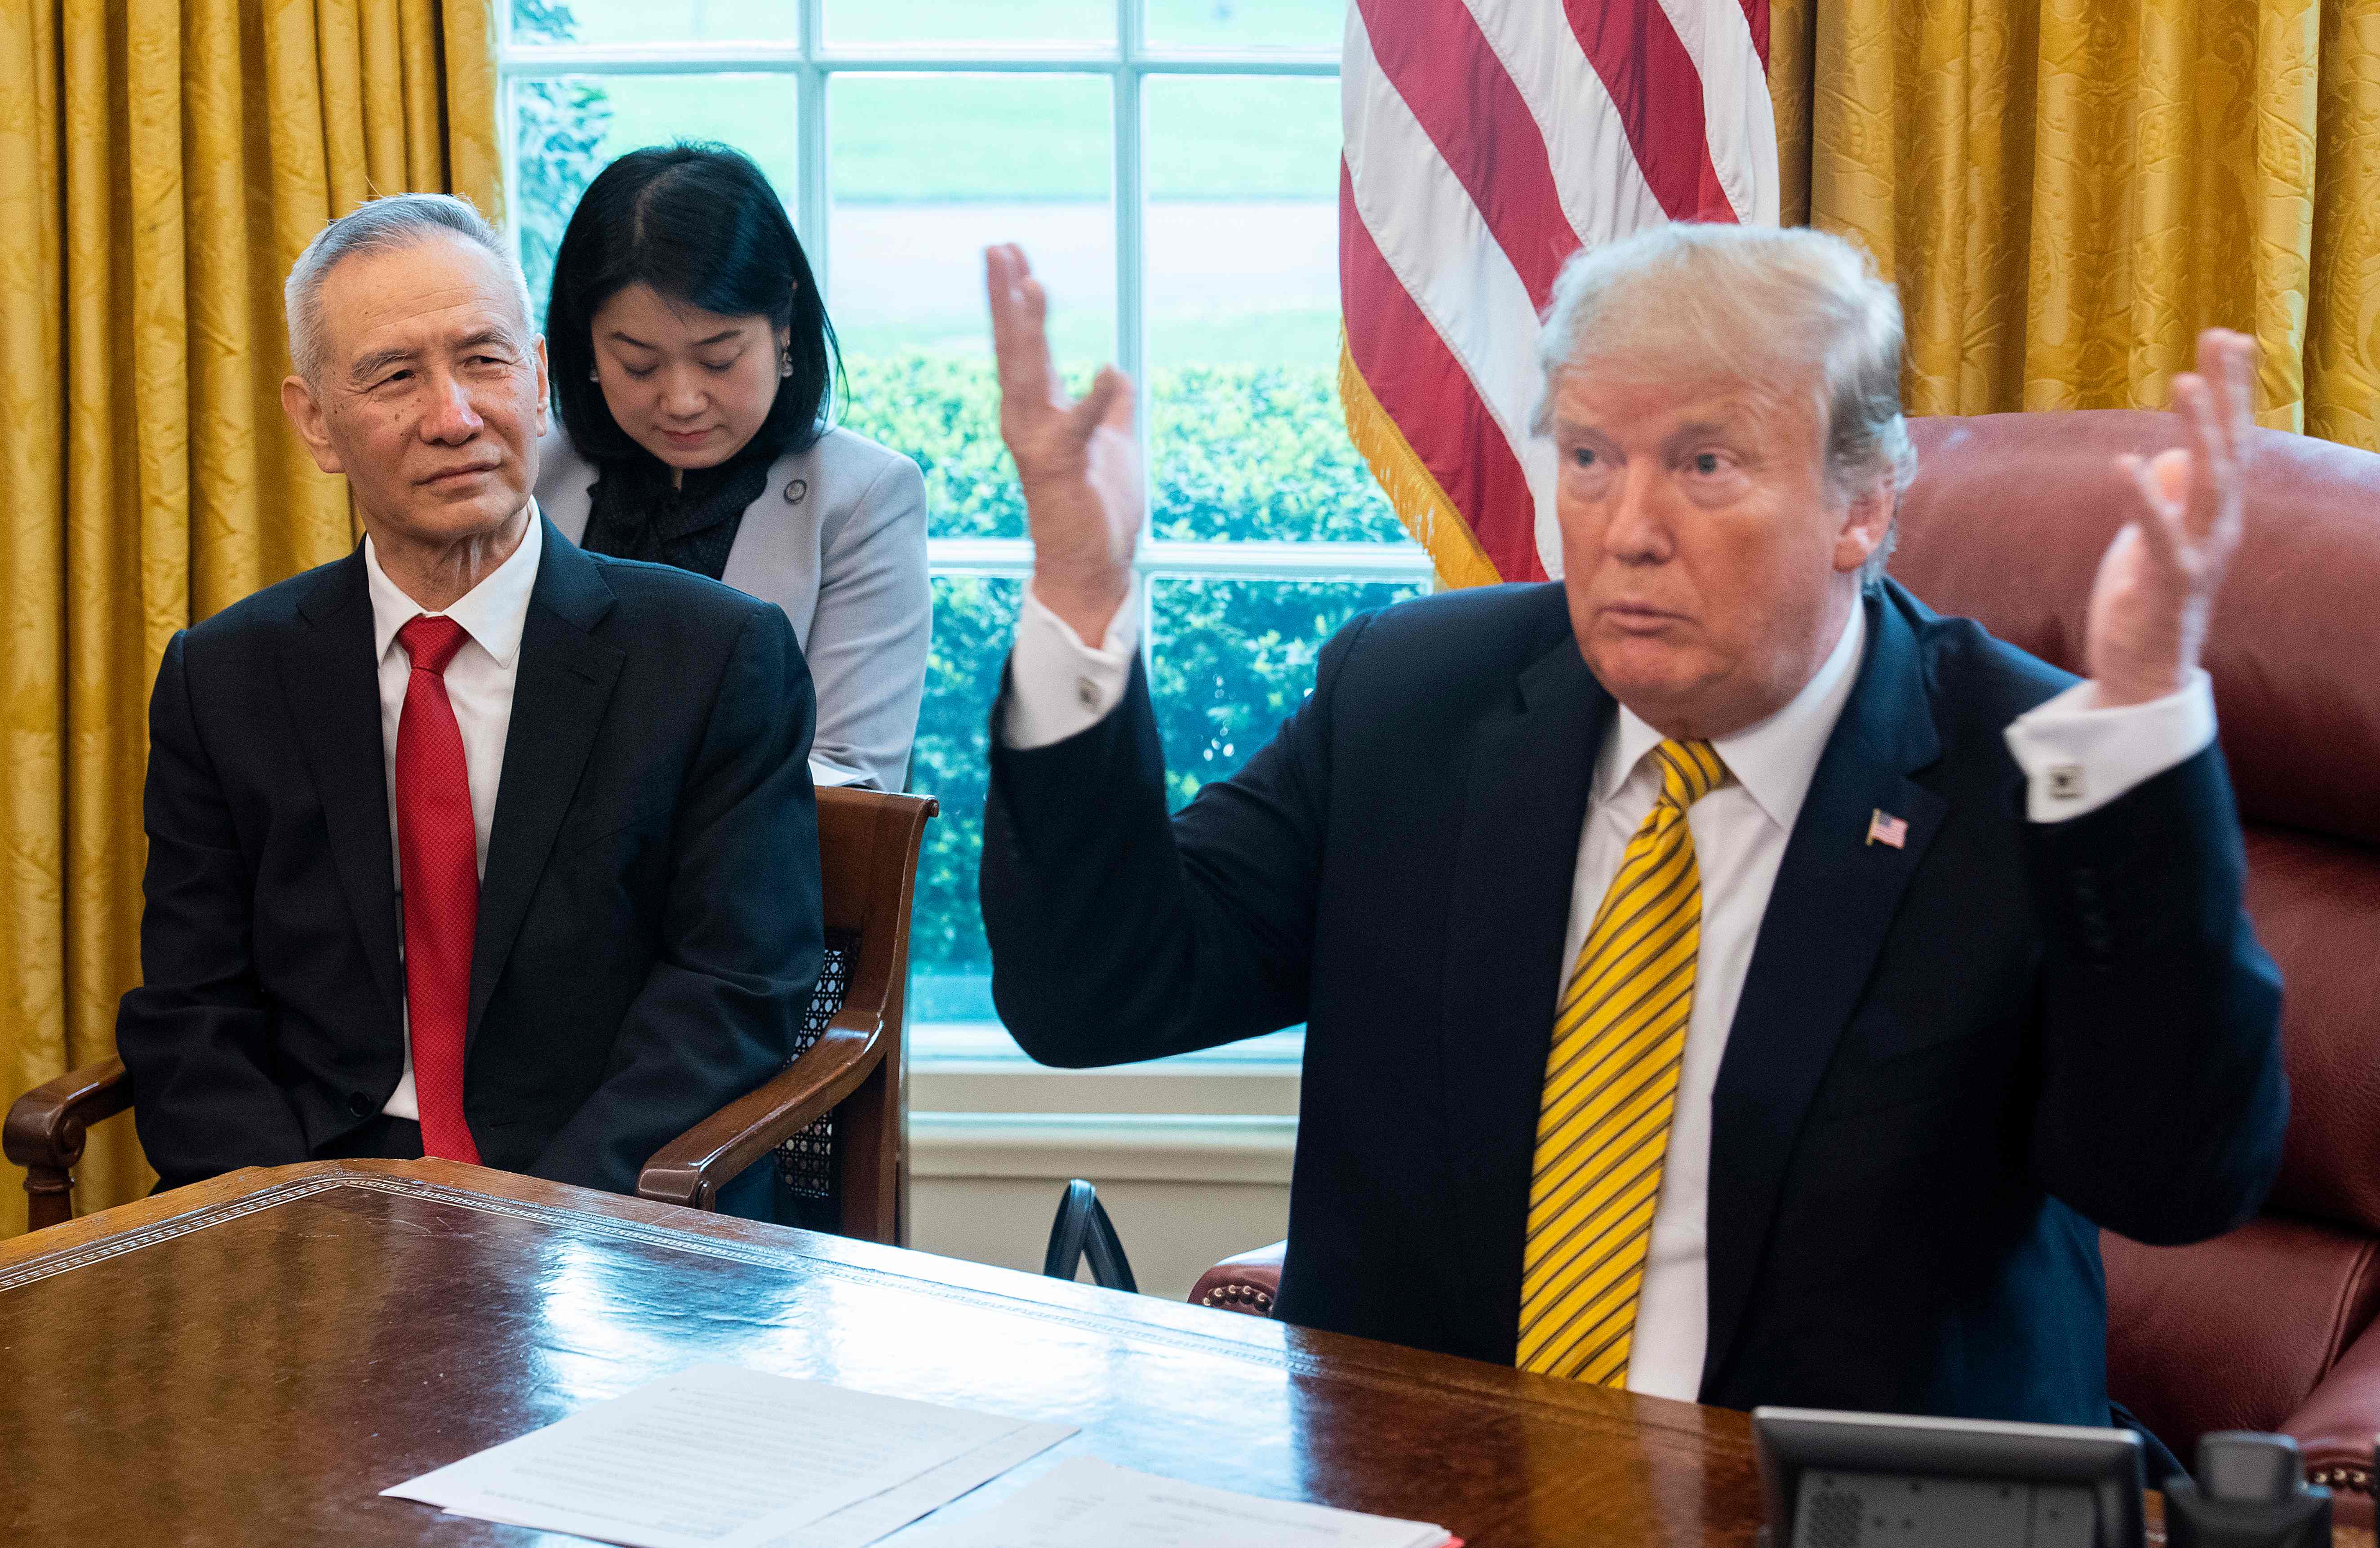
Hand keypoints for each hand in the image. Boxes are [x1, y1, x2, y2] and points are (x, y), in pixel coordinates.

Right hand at [986, 244, 1140, 647]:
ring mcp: (1040, 444)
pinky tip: (1109, 369)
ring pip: (1030, 376)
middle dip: (1006, 297)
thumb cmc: (1096, 508)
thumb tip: (1117, 375)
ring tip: (1032, 283)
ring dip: (1030, 329)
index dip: (1017, 299)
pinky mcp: (1063, 468)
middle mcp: (1028, 422)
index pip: (1024, 345)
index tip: (1011, 255)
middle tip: (998, 248)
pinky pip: (1081, 427)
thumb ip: (1110, 406)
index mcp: (1039, 411)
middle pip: (1015, 348)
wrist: (1090, 566)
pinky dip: (1096, 400)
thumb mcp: (1110, 442)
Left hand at [2083, 328, 2255, 707]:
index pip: (2230, 439)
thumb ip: (2169, 497)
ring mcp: (2199, 556)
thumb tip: (2167, 458)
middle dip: (2227, 393)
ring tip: (2185, 382)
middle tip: (2219, 338)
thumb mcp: (2155, 538)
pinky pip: (2160, 537)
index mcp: (2215, 513)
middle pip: (2230, 449)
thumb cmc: (2149, 601)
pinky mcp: (2168, 585)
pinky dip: (2145, 499)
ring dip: (2198, 431)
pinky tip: (2128, 462)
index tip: (2227, 337)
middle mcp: (2218, 528)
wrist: (2144, 674)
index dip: (2232, 390)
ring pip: (2208, 484)